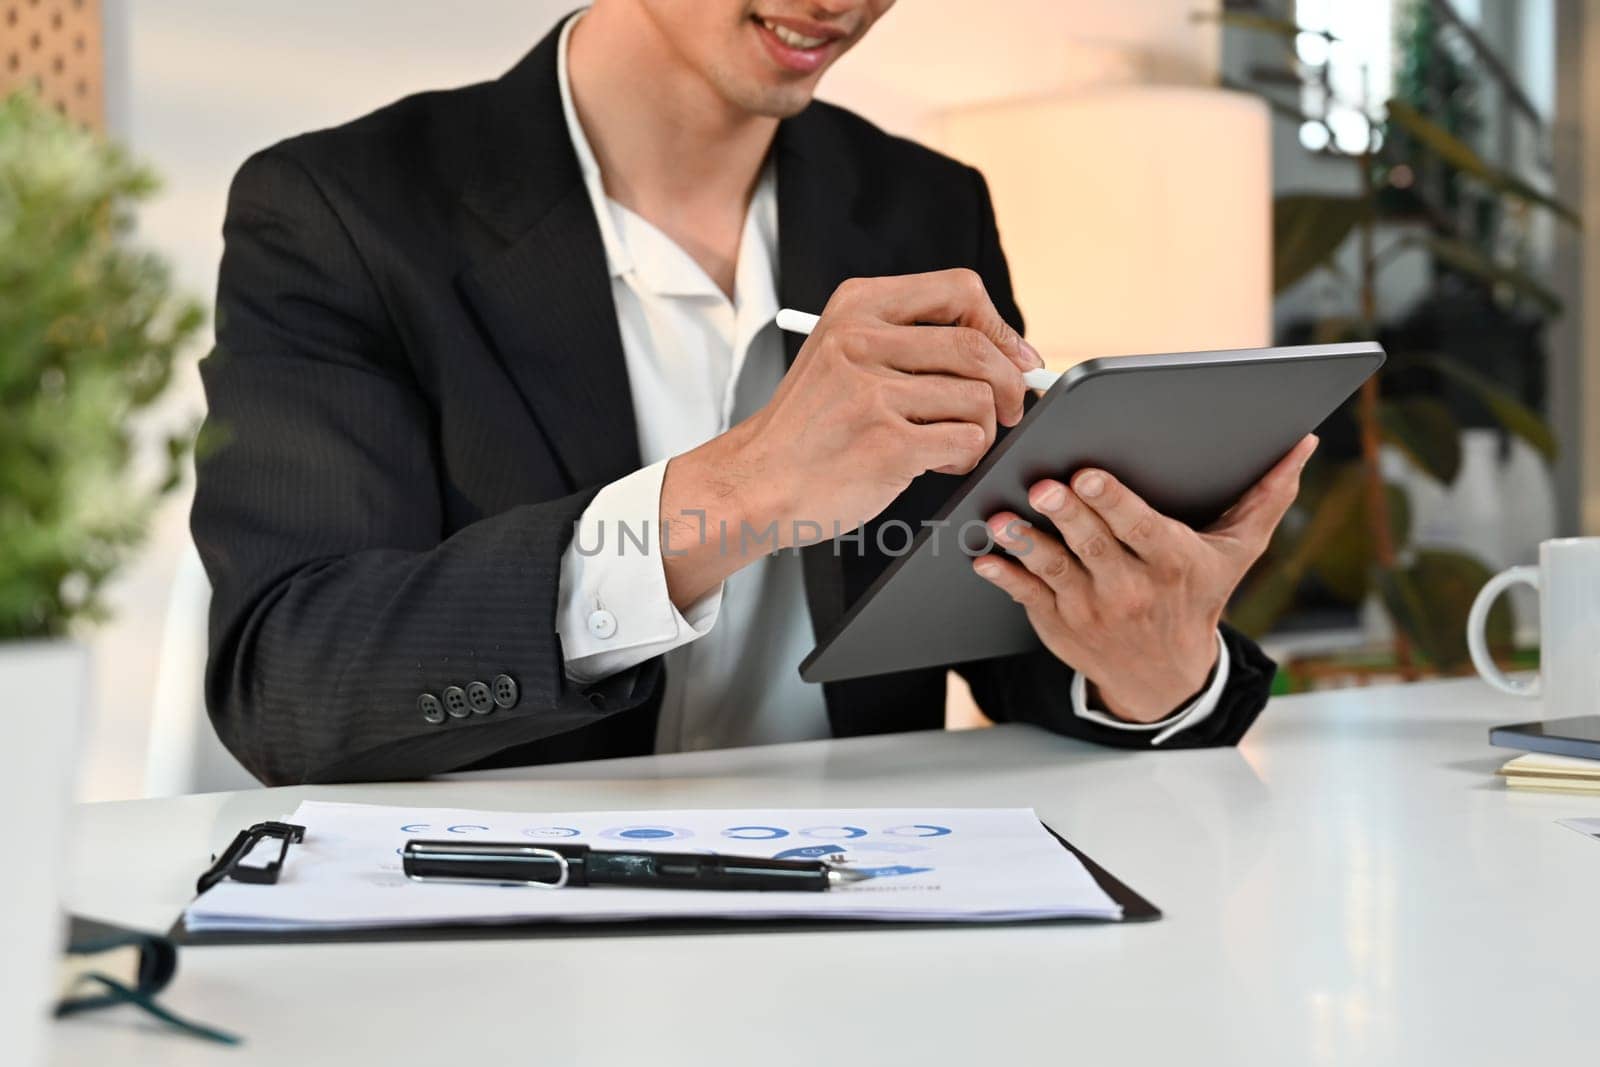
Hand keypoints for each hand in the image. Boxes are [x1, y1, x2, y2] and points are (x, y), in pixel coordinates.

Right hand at [660, 269, 1039, 605]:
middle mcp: (862, 341)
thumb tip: (1010, 352)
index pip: (960, 290)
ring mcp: (873, 393)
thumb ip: (910, 341)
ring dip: (982, 429)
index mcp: (858, 306)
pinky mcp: (887, 444)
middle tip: (1010, 410)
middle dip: (1010, 384)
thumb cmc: (810, 426)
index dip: (998, 326)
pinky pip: (966, 442)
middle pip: (978, 347)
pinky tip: (934, 463)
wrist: (757, 480)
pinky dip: (964, 458)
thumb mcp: (843, 354)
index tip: (1013, 356)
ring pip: (979, 399)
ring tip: (949, 443)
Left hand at [973, 435, 1318, 722]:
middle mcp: (1132, 587)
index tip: (1089, 475)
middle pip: (1094, 543)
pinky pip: (1027, 596)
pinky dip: (1004, 576)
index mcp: (1174, 562)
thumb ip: (1267, 496)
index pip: (1141, 528)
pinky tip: (984, 557)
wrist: (1166, 675)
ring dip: (1026, 542)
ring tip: (1002, 518)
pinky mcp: (1059, 622)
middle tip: (1043, 485)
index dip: (1113, 502)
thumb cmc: (1200, 595)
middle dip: (1068, 513)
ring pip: (1055, 568)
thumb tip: (1304, 443)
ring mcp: (1092, 607)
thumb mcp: (1237, 552)